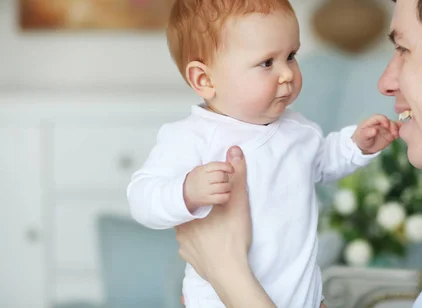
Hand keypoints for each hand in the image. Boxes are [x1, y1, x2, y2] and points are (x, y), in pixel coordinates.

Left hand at [176, 146, 251, 281]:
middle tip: (217, 213)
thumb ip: (237, 176)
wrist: (230, 272)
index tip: (213, 199)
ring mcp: (184, 245)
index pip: (192, 197)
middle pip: (191, 213)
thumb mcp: (238, 202)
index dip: (203, 196)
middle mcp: (181, 227)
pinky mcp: (189, 259)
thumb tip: (234, 150)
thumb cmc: (233, 236)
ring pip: (189, 230)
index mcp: (190, 211)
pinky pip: (192, 247)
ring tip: (216, 228)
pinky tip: (212, 243)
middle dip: (202, 211)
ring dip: (200, 228)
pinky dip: (200, 244)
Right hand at [183, 161, 233, 212]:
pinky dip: (226, 196)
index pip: (218, 165)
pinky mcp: (206, 200)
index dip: (228, 167)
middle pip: (221, 176)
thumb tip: (234, 151)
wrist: (185, 193)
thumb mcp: (202, 169)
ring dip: (228, 187)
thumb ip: (216, 165)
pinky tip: (225, 194)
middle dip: (227, 178)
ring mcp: (204, 190)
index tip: (231, 170)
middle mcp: (203, 179)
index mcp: (202, 169)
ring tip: (226, 187)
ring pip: (223, 187)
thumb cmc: (198, 179)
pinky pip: (222, 198)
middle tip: (226, 180)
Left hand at [352, 114, 400, 153]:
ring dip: (397, 128)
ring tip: (397, 135)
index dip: (384, 120)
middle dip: (392, 125)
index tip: (386, 126)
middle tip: (394, 133)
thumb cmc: (361, 139)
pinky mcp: (391, 135)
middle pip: (389, 121)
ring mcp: (386, 129)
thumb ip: (368, 133)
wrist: (364, 148)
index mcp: (372, 121)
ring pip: (394, 125)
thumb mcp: (362, 137)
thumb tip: (374, 130)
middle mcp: (381, 123)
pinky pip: (397, 131)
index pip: (379, 117)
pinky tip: (401, 135)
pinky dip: (400, 132)